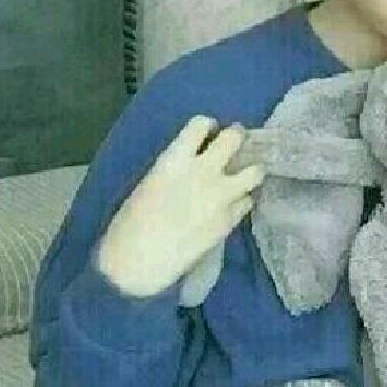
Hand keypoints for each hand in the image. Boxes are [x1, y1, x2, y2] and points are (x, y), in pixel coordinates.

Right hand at [97, 116, 265, 296]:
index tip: (209, 132)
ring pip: (255, 171)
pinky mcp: (230, 220)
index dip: (207, 126)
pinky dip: (242, 201)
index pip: (201, 123)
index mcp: (174, 159)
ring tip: (243, 175)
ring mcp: (221, 196)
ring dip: (250, 170)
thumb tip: (194, 162)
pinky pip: (247, 201)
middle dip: (237, 137)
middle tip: (235, 143)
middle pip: (234, 138)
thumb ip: (177, 168)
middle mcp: (203, 171)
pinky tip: (233, 206)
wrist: (139, 263)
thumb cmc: (131, 224)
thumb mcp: (151, 183)